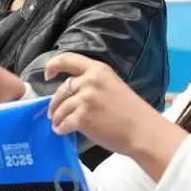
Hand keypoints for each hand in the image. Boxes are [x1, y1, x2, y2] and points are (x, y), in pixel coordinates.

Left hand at [45, 53, 186, 175]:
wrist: (143, 131)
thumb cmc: (132, 112)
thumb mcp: (113, 86)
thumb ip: (93, 84)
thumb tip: (71, 93)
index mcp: (98, 70)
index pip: (67, 59)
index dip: (52, 66)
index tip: (48, 75)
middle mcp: (89, 81)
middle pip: (61, 90)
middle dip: (54, 103)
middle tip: (53, 113)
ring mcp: (85, 100)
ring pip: (60, 108)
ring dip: (56, 118)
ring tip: (58, 124)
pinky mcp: (82, 118)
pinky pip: (63, 123)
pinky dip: (60, 129)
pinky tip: (63, 131)